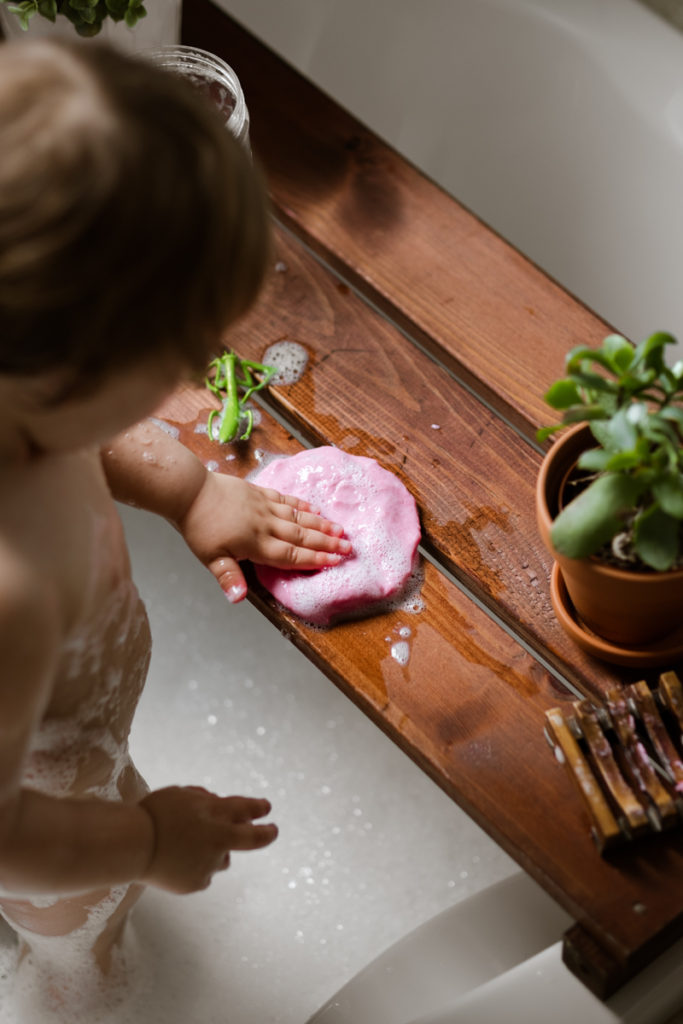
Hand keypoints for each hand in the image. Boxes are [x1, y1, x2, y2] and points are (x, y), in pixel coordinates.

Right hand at [139, 787, 276, 893]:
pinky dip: (196, 868)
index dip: (258, 808)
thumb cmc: (154, 814)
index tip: (266, 807)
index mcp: (216, 814)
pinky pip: (204, 875)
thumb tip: (219, 804)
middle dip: (266, 834)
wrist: (133, 846)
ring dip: (216, 853)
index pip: (246, 808)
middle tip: (272, 830)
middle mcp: (219, 839)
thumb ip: (205, 799)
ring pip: (223, 859)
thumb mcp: (181, 795)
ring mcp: (210, 864)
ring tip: (189, 848)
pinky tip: (176, 862)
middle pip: (252, 839)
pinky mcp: (197, 883)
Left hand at [178, 472, 351, 601]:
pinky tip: (313, 508)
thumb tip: (239, 598)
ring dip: (320, 524)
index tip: (335, 561)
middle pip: (301, 536)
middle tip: (348, 547)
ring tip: (340, 529)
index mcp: (256, 544)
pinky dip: (302, 505)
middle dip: (327, 543)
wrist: (190, 490)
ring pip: (298, 517)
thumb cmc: (198, 526)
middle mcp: (265, 524)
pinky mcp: (258, 492)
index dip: (315, 559)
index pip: (291, 555)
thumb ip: (229, 577)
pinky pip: (286, 500)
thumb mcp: (210, 558)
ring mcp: (264, 506)